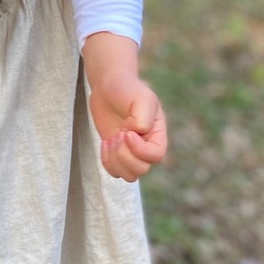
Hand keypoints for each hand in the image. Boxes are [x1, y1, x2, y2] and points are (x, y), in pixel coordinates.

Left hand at [81, 33, 167, 181]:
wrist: (108, 86)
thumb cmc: (127, 90)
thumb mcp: (141, 98)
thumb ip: (143, 117)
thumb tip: (137, 134)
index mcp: (158, 134)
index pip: (156, 155)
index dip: (139, 149)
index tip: (126, 131)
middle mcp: (147, 146)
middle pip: (142, 169)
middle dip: (124, 154)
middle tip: (117, 134)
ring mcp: (132, 152)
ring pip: (130, 176)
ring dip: (115, 160)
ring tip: (111, 140)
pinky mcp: (117, 154)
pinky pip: (115, 172)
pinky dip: (107, 162)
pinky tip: (105, 143)